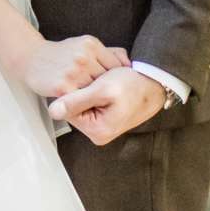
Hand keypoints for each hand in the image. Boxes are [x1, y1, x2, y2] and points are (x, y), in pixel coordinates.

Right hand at [21, 36, 128, 100]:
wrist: (30, 58)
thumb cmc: (60, 54)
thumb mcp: (83, 45)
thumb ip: (107, 52)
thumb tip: (130, 63)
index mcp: (91, 44)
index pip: (116, 65)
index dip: (117, 78)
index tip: (116, 85)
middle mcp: (83, 57)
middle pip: (107, 79)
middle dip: (108, 88)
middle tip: (110, 97)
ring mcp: (73, 72)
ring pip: (96, 91)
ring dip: (97, 97)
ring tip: (97, 101)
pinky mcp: (63, 87)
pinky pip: (81, 100)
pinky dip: (85, 103)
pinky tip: (84, 103)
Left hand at [48, 65, 166, 144]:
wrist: (156, 84)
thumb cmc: (134, 86)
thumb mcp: (104, 91)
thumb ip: (76, 101)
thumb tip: (52, 112)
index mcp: (96, 131)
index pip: (67, 110)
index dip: (72, 90)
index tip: (85, 78)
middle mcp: (98, 132)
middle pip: (74, 108)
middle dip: (82, 89)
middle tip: (100, 78)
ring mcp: (102, 125)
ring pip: (83, 102)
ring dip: (90, 87)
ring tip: (106, 78)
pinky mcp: (105, 116)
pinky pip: (92, 102)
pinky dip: (96, 90)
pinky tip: (107, 81)